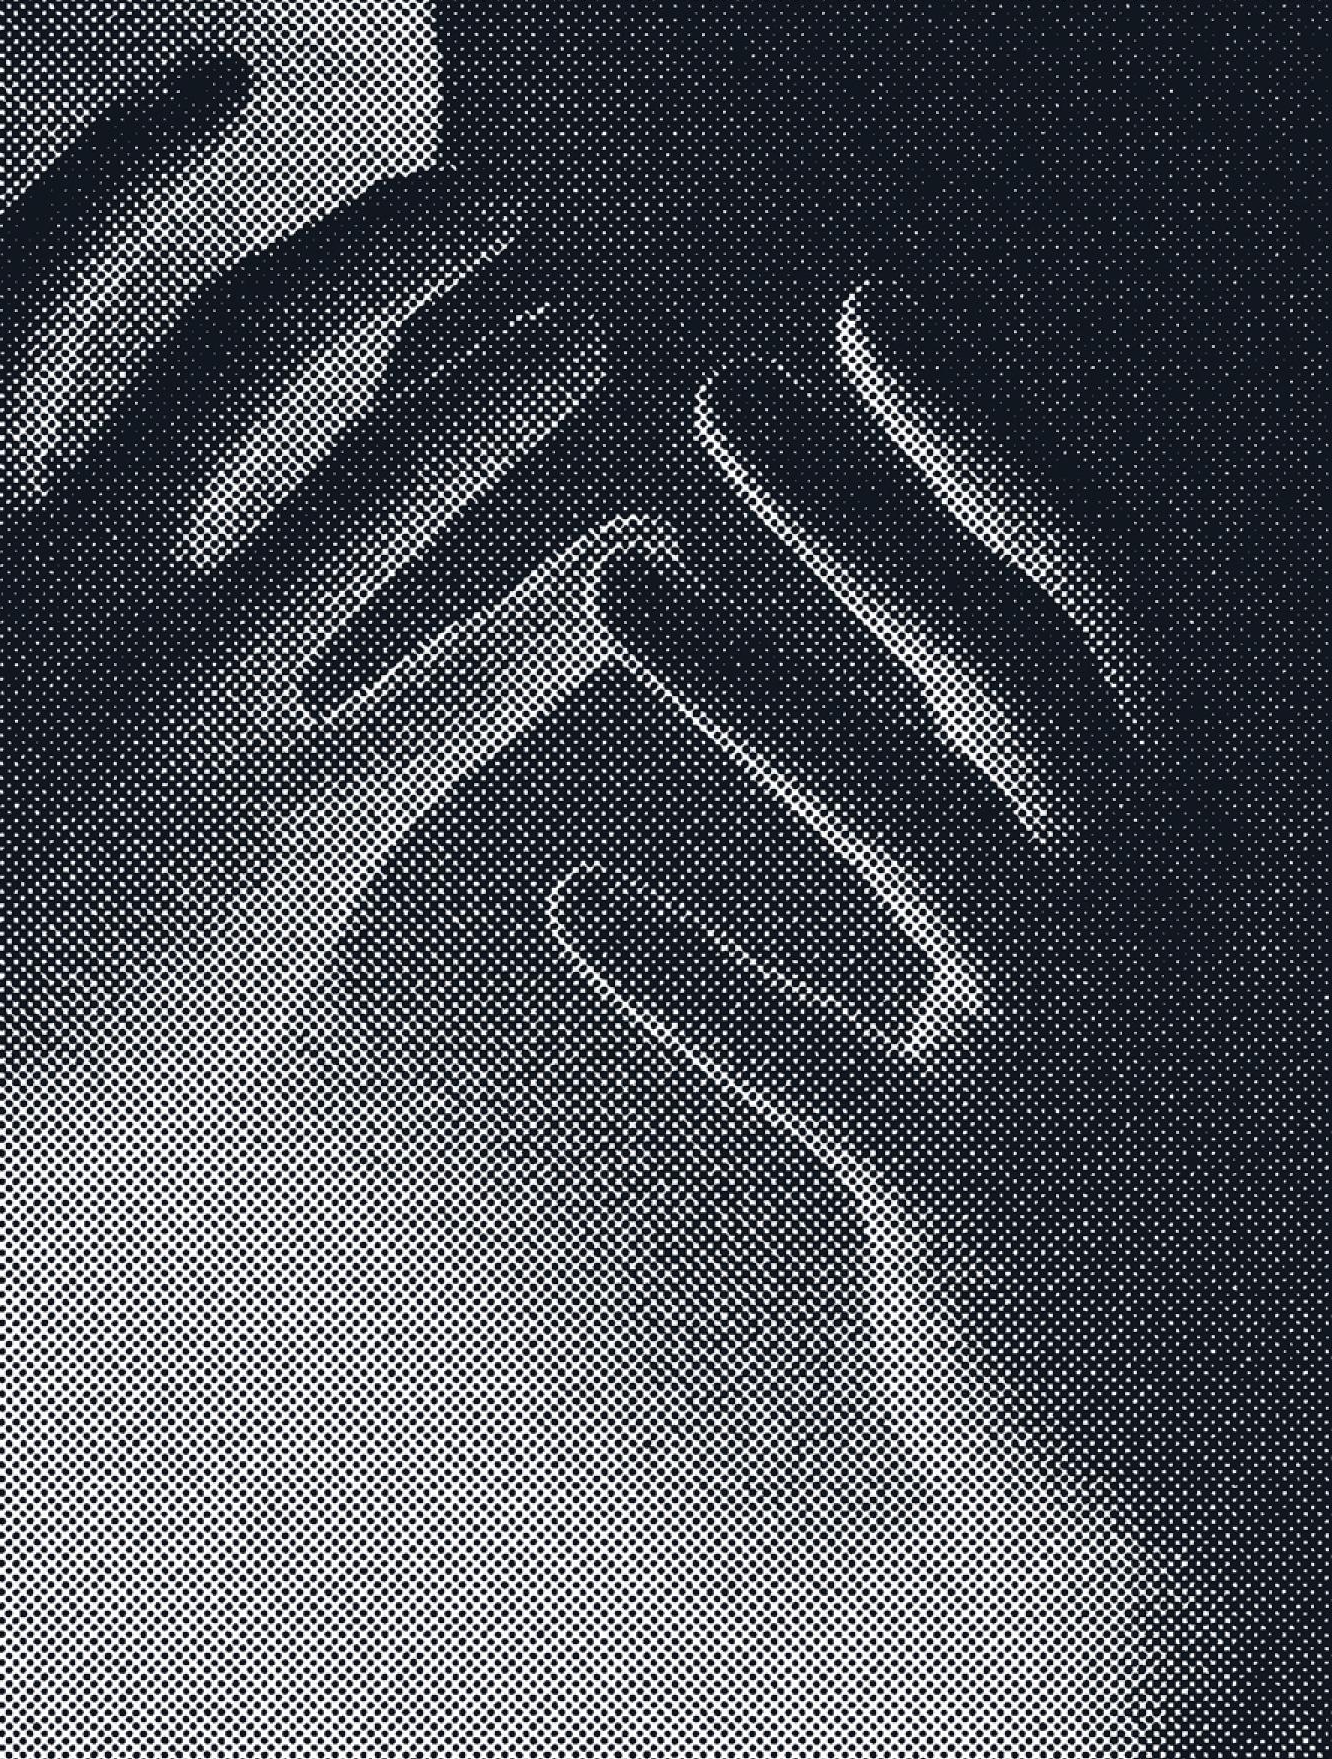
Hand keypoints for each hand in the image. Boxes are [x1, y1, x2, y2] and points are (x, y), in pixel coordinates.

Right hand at [0, 54, 655, 1133]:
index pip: (37, 275)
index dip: (137, 155)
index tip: (232, 85)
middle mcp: (61, 592)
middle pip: (258, 337)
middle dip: (392, 240)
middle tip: (488, 211)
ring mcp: (176, 714)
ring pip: (387, 485)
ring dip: (506, 390)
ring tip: (583, 347)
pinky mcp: (275, 845)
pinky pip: (455, 695)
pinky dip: (563, 614)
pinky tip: (646, 555)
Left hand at [549, 280, 1329, 1758]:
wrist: (1186, 1446)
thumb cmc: (1105, 1151)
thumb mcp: (1104, 936)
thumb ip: (1034, 774)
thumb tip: (938, 599)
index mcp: (1178, 836)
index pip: (1103, 580)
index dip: (992, 436)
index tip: (863, 313)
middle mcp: (1158, 915)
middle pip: (1017, 656)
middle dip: (875, 511)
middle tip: (713, 390)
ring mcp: (1080, 1054)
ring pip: (926, 825)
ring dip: (765, 689)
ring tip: (602, 582)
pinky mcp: (979, 1197)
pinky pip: (828, 1069)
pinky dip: (702, 982)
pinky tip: (572, 908)